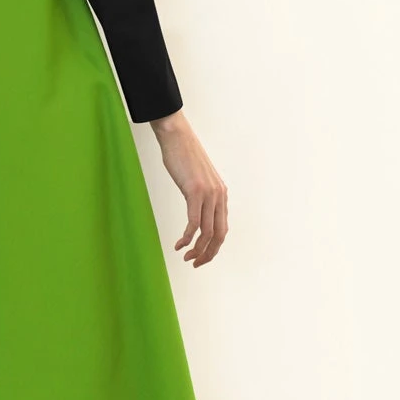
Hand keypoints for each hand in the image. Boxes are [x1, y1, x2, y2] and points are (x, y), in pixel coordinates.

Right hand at [149, 109, 228, 266]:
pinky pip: (194, 222)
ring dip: (197, 249)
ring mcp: (208, 194)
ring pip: (207, 232)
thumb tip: (197, 208)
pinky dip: (186, 237)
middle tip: (195, 263)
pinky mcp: (195, 192)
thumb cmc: (183, 155)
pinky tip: (179, 243)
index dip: (214, 247)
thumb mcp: (197, 179)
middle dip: (208, 253)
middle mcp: (219, 196)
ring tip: (186, 257)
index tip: (201, 256)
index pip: (222, 228)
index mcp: (221, 194)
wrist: (177, 136)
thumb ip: (201, 195)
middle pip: (219, 234)